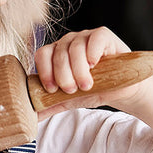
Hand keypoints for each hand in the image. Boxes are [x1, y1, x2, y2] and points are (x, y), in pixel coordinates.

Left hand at [33, 27, 148, 115]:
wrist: (121, 90)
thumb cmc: (94, 90)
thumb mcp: (70, 100)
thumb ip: (51, 105)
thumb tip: (31, 117)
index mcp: (56, 54)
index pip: (42, 55)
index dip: (45, 72)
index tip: (53, 90)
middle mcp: (68, 42)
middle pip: (58, 53)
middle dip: (63, 75)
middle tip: (72, 90)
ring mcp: (85, 37)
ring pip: (74, 47)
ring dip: (78, 69)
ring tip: (86, 84)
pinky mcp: (103, 35)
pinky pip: (93, 39)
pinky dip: (91, 52)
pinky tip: (94, 65)